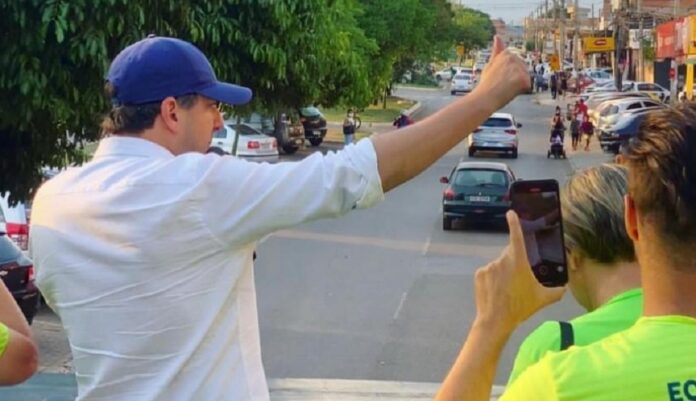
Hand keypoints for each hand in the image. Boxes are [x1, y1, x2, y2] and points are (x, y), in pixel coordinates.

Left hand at [473, 211, 564, 333]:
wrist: (496, 320)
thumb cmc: (520, 307)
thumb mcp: (542, 299)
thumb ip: (557, 291)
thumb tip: (565, 288)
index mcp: (519, 261)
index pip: (516, 237)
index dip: (514, 223)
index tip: (511, 213)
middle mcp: (502, 260)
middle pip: (510, 255)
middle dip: (514, 264)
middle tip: (517, 282)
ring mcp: (489, 266)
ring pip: (499, 265)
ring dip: (503, 273)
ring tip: (506, 291)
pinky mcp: (479, 274)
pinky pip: (488, 272)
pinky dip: (492, 279)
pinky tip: (496, 291)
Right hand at [475, 36, 530, 109]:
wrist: (484, 98)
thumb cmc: (486, 83)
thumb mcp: (490, 64)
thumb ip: (497, 51)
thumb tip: (497, 36)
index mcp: (506, 54)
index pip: (515, 66)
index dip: (507, 75)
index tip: (498, 79)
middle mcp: (514, 58)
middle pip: (522, 71)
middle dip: (514, 79)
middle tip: (501, 85)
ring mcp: (519, 68)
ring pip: (524, 78)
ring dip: (517, 85)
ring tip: (505, 88)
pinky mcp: (524, 79)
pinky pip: (527, 87)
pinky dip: (520, 91)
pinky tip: (510, 92)